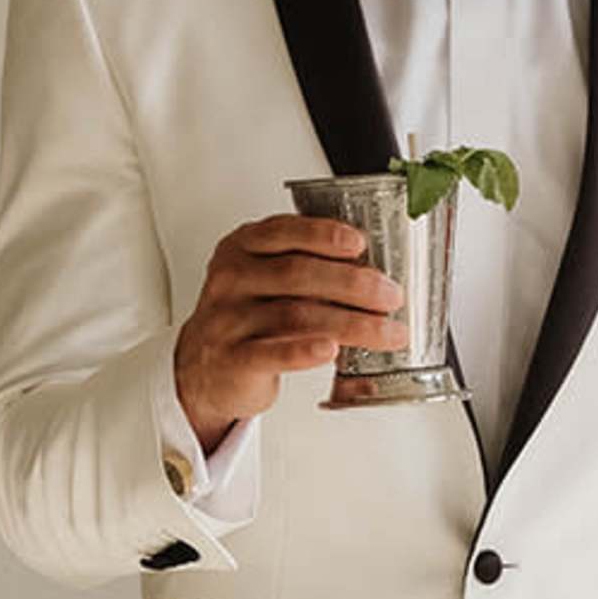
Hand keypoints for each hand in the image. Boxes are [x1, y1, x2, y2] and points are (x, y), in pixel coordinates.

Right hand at [171, 215, 406, 450]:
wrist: (206, 366)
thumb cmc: (248, 316)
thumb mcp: (266, 279)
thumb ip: (307, 267)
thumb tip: (375, 273)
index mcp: (242, 248)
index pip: (283, 232)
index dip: (324, 235)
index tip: (360, 243)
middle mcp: (232, 279)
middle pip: (297, 274)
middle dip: (353, 284)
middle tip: (391, 295)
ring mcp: (228, 319)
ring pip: (295, 315)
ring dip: (351, 324)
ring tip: (387, 332)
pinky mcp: (232, 358)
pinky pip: (271, 353)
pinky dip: (305, 352)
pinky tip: (331, 351)